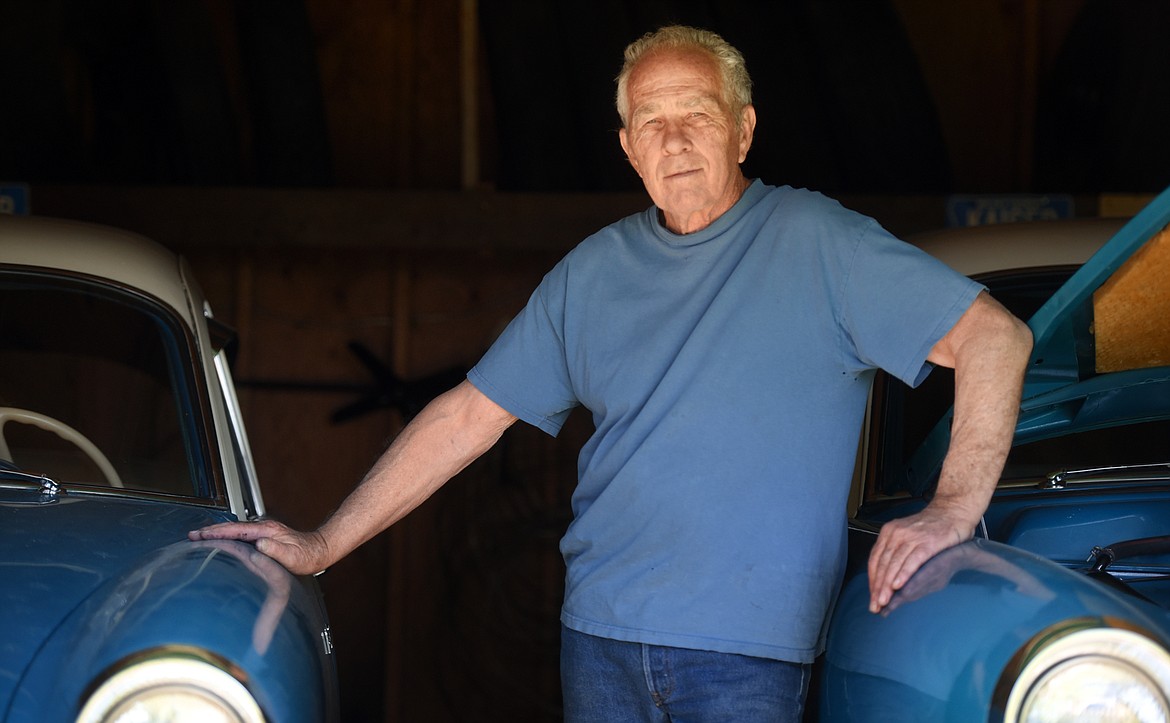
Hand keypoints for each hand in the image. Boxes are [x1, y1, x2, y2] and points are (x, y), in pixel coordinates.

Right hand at [188, 519, 328, 575]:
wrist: (319, 550)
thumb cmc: (308, 556)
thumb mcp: (293, 557)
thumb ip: (277, 550)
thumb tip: (259, 544)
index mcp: (267, 531)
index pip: (235, 529)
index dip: (216, 532)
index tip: (199, 535)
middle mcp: (263, 527)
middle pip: (231, 526)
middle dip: (210, 530)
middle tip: (191, 536)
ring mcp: (264, 531)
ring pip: (234, 529)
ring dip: (217, 533)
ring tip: (199, 538)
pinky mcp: (264, 536)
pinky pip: (240, 534)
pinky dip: (226, 537)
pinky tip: (221, 543)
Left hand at [866, 506, 970, 612]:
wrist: (954, 511)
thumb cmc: (932, 527)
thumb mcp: (908, 536)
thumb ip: (897, 553)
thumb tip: (888, 577)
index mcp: (889, 532)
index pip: (875, 559)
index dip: (872, 580)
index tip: (871, 596)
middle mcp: (896, 534)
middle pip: (882, 564)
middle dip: (877, 587)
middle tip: (875, 605)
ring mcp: (912, 538)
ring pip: (894, 564)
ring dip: (887, 585)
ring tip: (883, 601)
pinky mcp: (928, 543)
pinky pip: (912, 561)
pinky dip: (904, 574)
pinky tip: (898, 586)